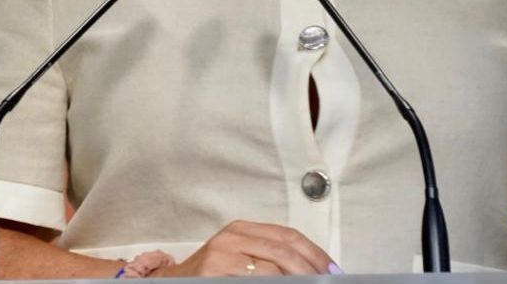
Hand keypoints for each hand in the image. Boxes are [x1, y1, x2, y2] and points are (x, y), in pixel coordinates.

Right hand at [153, 220, 336, 276]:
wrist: (173, 282)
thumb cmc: (212, 274)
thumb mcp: (240, 256)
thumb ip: (270, 256)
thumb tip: (312, 268)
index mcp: (242, 229)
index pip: (289, 236)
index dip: (315, 253)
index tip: (333, 270)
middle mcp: (232, 237)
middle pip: (285, 250)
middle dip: (312, 270)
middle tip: (328, 281)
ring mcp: (222, 254)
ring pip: (274, 268)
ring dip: (299, 280)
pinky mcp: (215, 271)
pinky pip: (257, 279)